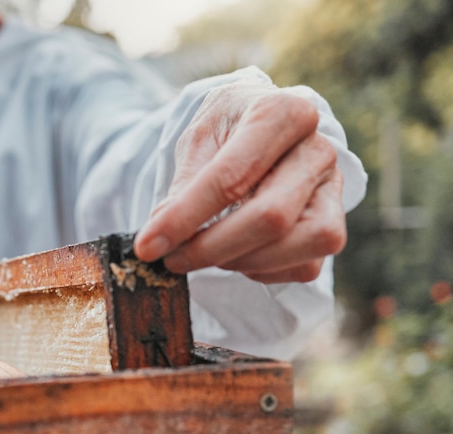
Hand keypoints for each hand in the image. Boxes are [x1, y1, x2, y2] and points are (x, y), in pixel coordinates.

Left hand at [134, 82, 346, 282]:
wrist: (260, 130)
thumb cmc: (227, 132)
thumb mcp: (197, 142)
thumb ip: (183, 188)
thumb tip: (158, 237)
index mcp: (282, 114)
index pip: (231, 176)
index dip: (185, 217)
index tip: (148, 246)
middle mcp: (318, 150)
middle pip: (270, 217)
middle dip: (211, 248)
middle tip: (172, 259)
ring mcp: (332, 191)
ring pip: (296, 247)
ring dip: (239, 262)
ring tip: (205, 251)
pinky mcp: (333, 226)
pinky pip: (302, 268)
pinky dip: (260, 270)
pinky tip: (237, 253)